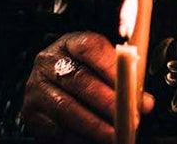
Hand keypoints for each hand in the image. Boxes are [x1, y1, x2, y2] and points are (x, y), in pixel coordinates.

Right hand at [23, 32, 153, 142]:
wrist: (52, 84)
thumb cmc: (86, 72)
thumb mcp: (103, 67)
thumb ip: (125, 80)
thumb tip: (144, 103)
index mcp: (70, 44)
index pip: (90, 47)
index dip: (111, 65)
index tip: (130, 84)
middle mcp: (49, 62)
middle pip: (80, 80)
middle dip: (108, 101)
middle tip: (129, 116)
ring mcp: (37, 88)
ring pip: (67, 108)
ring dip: (95, 125)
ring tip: (115, 134)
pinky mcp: (31, 113)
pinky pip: (56, 129)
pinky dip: (78, 137)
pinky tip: (95, 140)